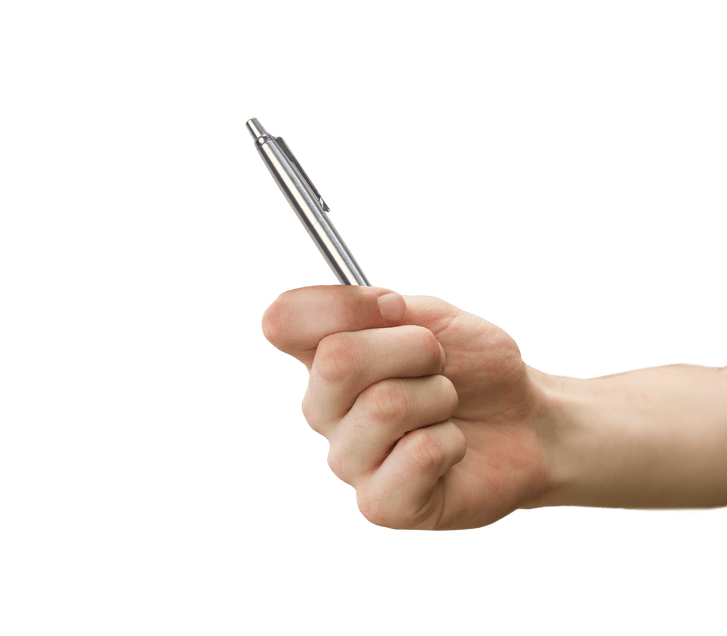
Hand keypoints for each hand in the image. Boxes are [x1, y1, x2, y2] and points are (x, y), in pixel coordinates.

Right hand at [261, 285, 551, 530]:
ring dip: (439, 397)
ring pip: (385, 406)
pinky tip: (451, 449)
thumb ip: (382, 308)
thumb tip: (371, 308)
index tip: (394, 308)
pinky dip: (452, 442)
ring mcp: (347, 461)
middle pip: (336, 359)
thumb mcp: (430, 317)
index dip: (342, 305)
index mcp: (320, 358)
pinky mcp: (380, 505)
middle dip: (413, 348)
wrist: (527, 421)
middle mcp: (323, 411)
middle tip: (438, 364)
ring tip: (447, 410)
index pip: (283, 321)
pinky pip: (418, 455)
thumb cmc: (472, 369)